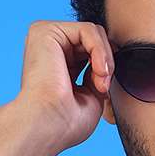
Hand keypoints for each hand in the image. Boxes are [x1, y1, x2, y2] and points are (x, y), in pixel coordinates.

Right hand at [13, 20, 114, 151]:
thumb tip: (108, 62)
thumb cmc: (65, 122)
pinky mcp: (46, 31)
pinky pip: (88, 30)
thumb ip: (98, 75)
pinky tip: (98, 71)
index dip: (106, 67)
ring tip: (100, 83)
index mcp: (57, 63)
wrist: (48, 125)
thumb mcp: (91, 96)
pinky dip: (99, 51)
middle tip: (103, 87)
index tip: (105, 91)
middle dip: (107, 63)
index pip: (91, 51)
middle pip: (94, 39)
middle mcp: (49, 48)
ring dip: (105, 59)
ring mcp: (46, 37)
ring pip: (94, 33)